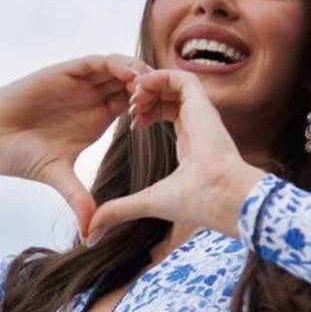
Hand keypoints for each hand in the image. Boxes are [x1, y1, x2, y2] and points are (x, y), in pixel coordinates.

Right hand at [0, 54, 149, 238]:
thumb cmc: (20, 158)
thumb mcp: (58, 178)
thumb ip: (78, 199)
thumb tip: (90, 233)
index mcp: (97, 120)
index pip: (134, 105)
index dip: (153, 110)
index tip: (167, 122)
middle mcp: (91, 99)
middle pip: (133, 84)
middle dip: (152, 88)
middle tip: (167, 100)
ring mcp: (78, 84)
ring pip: (119, 69)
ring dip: (138, 74)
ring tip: (151, 88)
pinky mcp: (64, 72)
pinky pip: (96, 62)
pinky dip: (116, 65)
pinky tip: (130, 76)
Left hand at [84, 67, 262, 242]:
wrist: (219, 197)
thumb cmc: (195, 202)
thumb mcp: (147, 202)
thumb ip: (119, 210)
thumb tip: (91, 234)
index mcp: (192, 142)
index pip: (171, 115)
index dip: (148, 113)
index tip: (131, 124)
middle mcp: (199, 124)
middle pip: (171, 96)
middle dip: (146, 96)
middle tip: (128, 107)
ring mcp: (202, 112)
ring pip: (175, 83)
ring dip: (150, 85)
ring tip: (132, 99)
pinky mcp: (203, 104)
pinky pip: (181, 77)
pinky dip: (158, 77)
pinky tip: (140, 89)